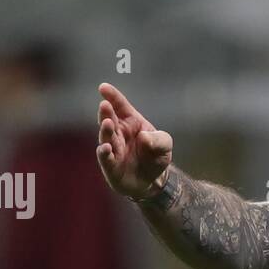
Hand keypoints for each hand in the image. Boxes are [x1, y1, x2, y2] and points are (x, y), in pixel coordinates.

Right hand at [95, 82, 173, 199]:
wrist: (153, 180)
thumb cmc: (155, 156)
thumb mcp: (164, 144)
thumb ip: (159, 140)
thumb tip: (144, 137)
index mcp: (131, 122)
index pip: (121, 106)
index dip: (112, 96)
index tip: (103, 88)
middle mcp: (119, 133)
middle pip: (110, 119)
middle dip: (106, 112)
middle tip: (105, 105)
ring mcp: (113, 148)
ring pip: (106, 137)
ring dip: (105, 130)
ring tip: (107, 122)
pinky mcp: (110, 165)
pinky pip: (105, 158)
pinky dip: (104, 152)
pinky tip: (105, 147)